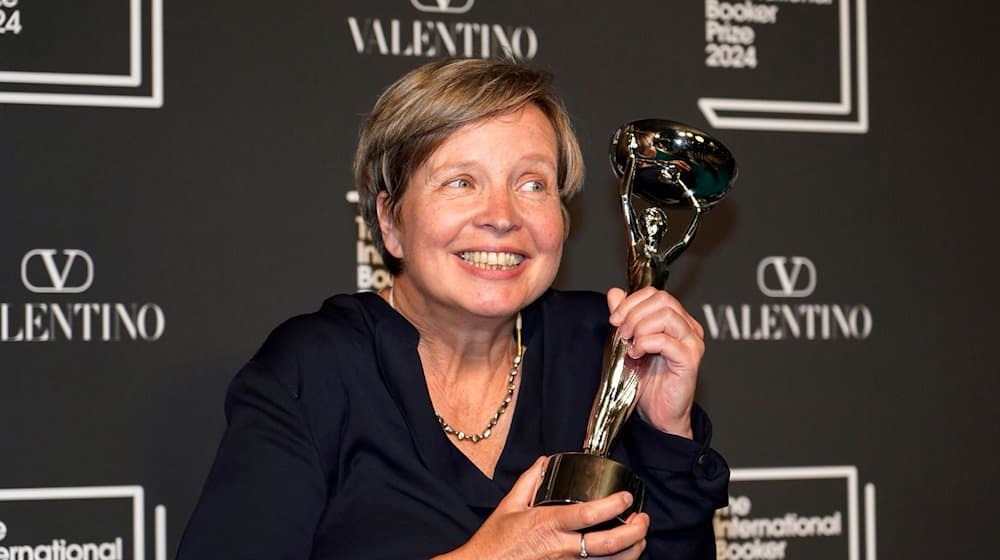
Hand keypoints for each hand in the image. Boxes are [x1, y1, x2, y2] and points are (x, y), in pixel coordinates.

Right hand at [436, 456, 648, 559]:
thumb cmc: (494, 543)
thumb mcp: (509, 506)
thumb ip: (529, 482)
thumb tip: (544, 462)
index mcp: (548, 524)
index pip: (588, 514)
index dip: (613, 506)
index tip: (627, 497)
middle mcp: (561, 548)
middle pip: (608, 545)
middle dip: (634, 532)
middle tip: (643, 520)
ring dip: (631, 552)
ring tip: (640, 538)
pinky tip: (622, 556)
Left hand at [607, 286, 704, 437]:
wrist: (658, 414)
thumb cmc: (647, 380)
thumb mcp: (630, 342)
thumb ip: (625, 317)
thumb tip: (615, 293)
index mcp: (677, 319)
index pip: (655, 293)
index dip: (631, 301)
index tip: (615, 319)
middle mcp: (689, 327)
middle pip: (662, 300)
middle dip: (634, 313)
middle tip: (622, 333)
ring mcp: (692, 343)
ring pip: (666, 315)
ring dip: (640, 327)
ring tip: (630, 344)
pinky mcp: (689, 361)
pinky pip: (666, 341)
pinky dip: (646, 344)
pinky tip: (636, 355)